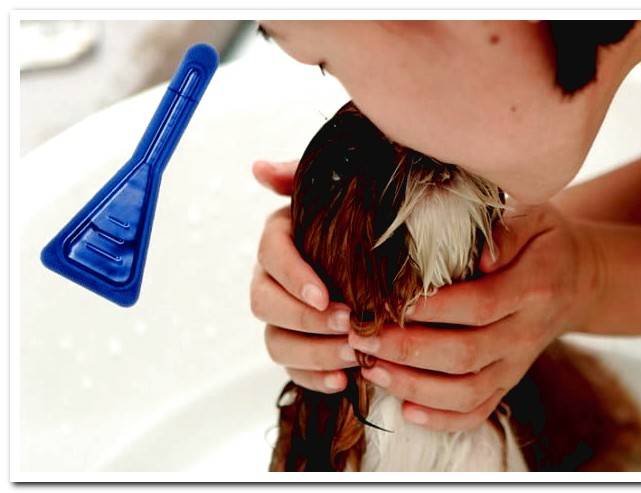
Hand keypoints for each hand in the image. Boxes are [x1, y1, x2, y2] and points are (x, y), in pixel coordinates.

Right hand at [250, 160, 356, 393]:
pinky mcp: (297, 345)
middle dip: (304, 319)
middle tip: (348, 324)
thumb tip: (258, 168)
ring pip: (276, 341)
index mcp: (280, 239)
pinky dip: (315, 378)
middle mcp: (272, 278)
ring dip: (312, 352)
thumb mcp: (333, 192)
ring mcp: (281, 315)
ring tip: (353, 354)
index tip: (325, 296)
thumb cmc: (357, 220)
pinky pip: (293, 369)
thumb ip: (298, 176)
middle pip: (264, 304)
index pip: (271, 255)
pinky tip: (344, 380)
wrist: (381, 255)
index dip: (294, 277)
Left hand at [347, 203, 600, 430]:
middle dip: (407, 350)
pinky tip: (405, 410)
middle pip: (465, 354)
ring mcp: (516, 364)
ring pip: (467, 391)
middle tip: (361, 338)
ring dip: (414, 387)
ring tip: (371, 370)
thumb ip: (509, 230)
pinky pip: (478, 410)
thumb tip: (482, 257)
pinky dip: (441, 418)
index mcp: (532, 290)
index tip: (388, 302)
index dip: (432, 309)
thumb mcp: (537, 218)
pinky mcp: (507, 382)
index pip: (479, 305)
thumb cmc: (543, 242)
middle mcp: (526, 334)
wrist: (577, 281)